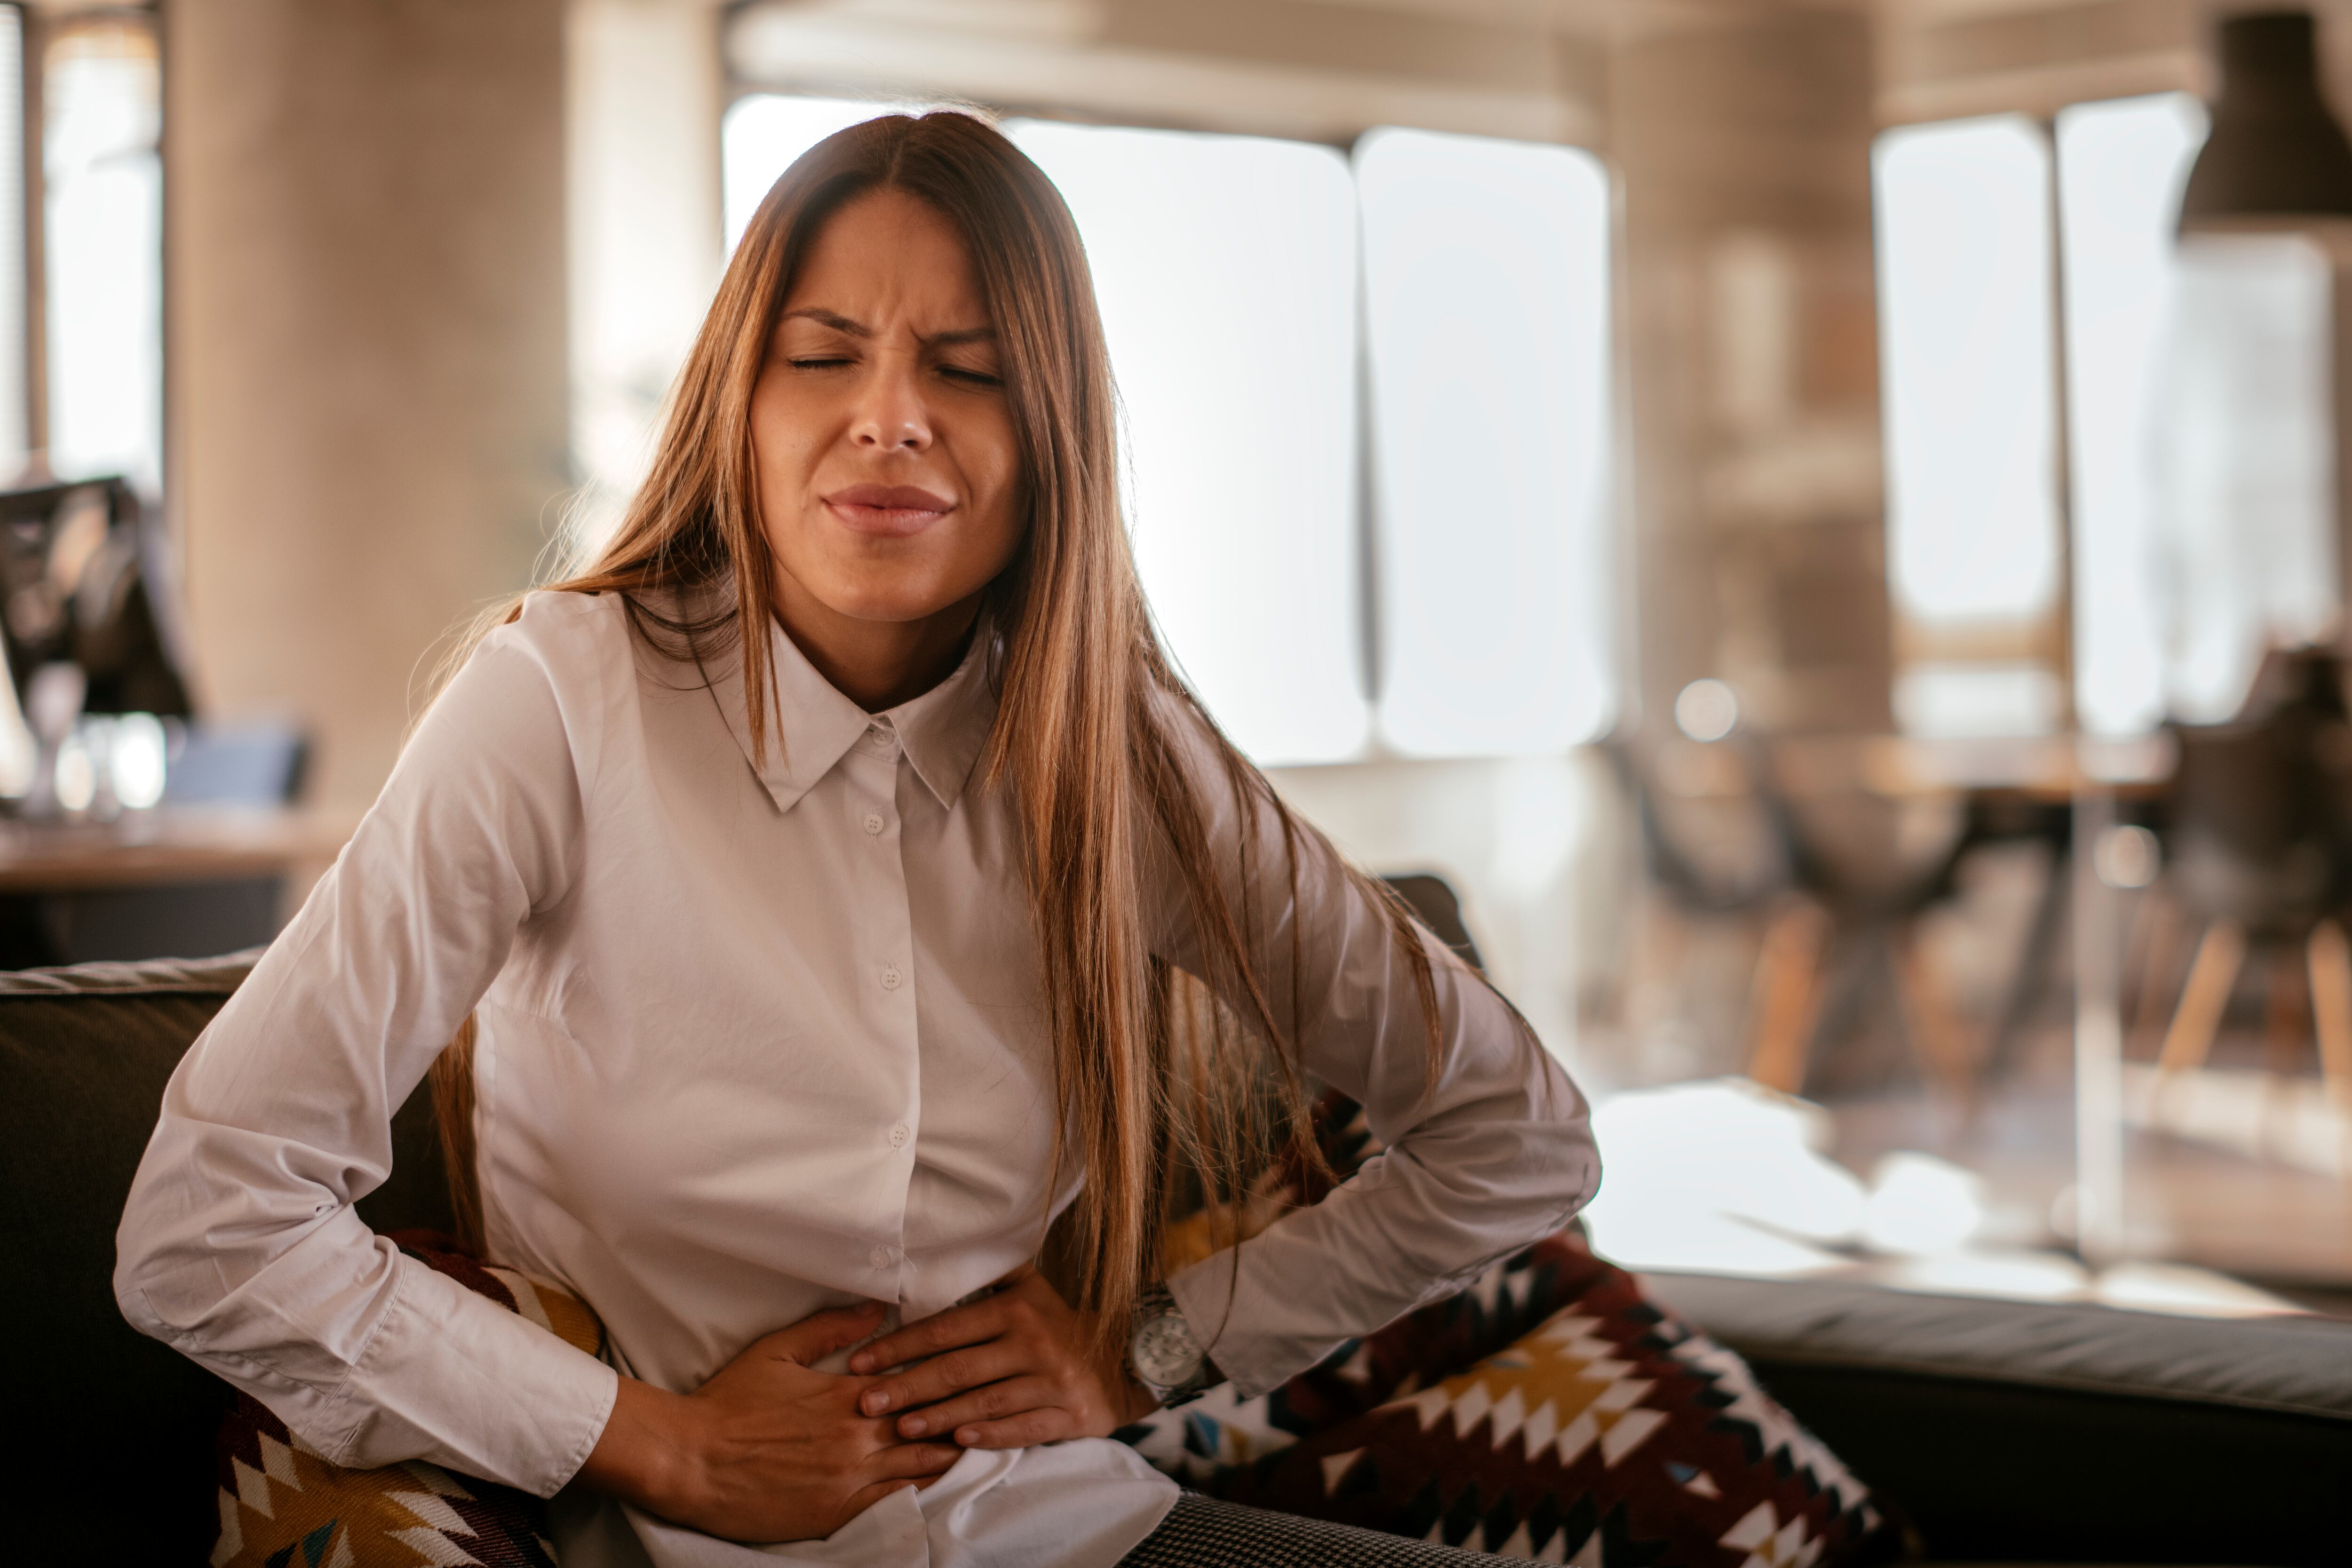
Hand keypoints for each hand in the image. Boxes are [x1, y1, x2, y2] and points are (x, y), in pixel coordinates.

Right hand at [582, 1301, 962, 1542]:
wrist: (690, 1460)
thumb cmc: (729, 1401)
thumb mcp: (777, 1351)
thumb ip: (831, 1329)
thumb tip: (877, 1308)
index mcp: (845, 1393)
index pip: (914, 1383)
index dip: (947, 1378)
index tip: (977, 1368)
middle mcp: (854, 1436)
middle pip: (925, 1424)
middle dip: (960, 1415)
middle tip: (996, 1406)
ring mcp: (847, 1478)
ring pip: (917, 1464)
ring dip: (949, 1453)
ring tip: (982, 1442)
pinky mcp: (835, 1513)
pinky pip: (891, 1501)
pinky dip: (919, 1490)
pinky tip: (940, 1484)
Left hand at [848, 1265, 1160, 1448]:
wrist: (1127, 1359)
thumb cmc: (1063, 1325)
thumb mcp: (1033, 1289)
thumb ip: (993, 1273)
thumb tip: (942, 1249)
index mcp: (1015, 1310)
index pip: (945, 1329)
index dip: (899, 1346)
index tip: (861, 1361)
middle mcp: (1033, 1343)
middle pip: (957, 1369)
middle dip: (906, 1386)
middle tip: (865, 1402)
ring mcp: (1052, 1381)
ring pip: (984, 1402)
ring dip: (939, 1416)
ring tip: (901, 1426)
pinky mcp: (1069, 1414)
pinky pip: (1023, 1428)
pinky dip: (991, 1435)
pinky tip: (960, 1441)